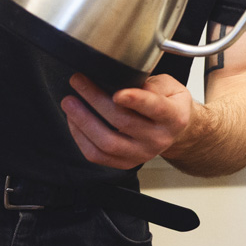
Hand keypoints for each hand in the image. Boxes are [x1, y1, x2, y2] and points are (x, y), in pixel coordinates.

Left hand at [61, 73, 192, 168]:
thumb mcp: (170, 86)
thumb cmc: (169, 103)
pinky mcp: (125, 163)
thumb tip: (126, 81)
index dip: (135, 100)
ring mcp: (141, 154)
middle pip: (123, 122)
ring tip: (69, 102)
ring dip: (83, 121)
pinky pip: (97, 155)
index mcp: (173, 117)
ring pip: (106, 143)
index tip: (118, 93)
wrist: (176, 130)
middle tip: (79, 82)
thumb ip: (151, 83)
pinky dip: (81, 138)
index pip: (155, 108)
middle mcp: (158, 139)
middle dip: (96, 100)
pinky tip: (74, 121)